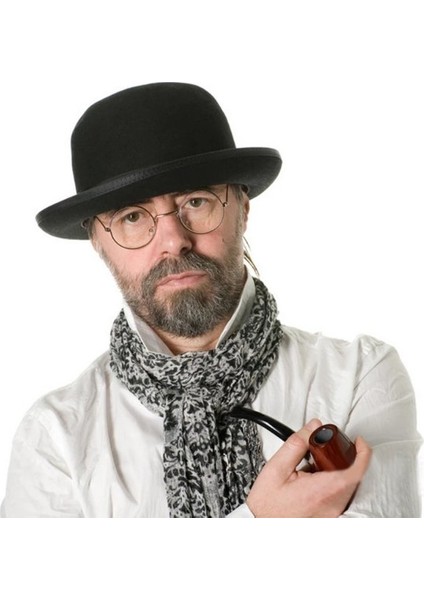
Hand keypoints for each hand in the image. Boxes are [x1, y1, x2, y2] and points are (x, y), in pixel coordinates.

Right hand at [246, 419, 371, 516]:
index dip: (362, 452)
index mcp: (322, 490)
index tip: (358, 441)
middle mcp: (332, 504)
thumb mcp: (276, 467)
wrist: (260, 526)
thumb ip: (297, 443)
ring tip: (317, 467)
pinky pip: (341, 497)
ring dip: (339, 471)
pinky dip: (334, 484)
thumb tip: (313, 427)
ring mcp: (333, 514)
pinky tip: (315, 481)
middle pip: (354, 476)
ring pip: (349, 487)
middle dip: (346, 459)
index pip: (356, 470)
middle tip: (330, 450)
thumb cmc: (267, 504)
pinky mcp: (330, 518)